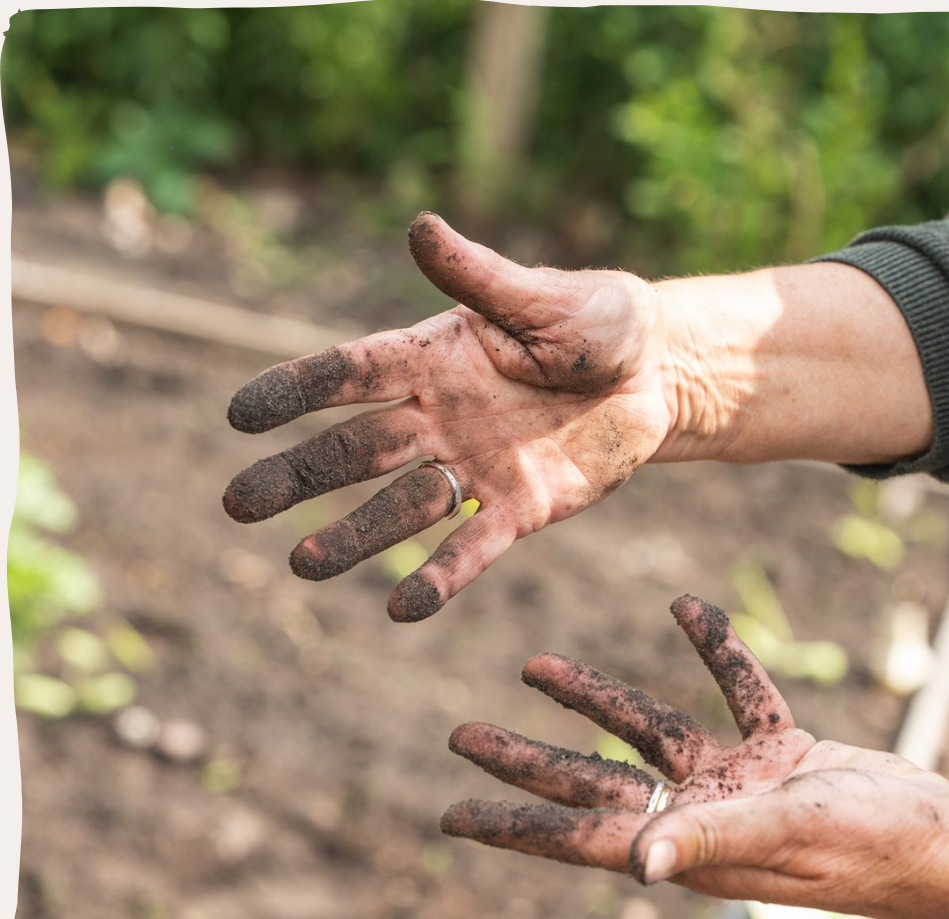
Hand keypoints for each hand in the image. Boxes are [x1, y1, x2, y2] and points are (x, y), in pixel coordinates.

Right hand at [222, 213, 684, 620]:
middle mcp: (440, 417)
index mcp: (432, 358)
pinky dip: (441, 577)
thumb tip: (419, 226)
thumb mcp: (540, 295)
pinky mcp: (519, 509)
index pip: (350, 375)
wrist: (656, 374)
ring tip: (303, 564)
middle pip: (356, 451)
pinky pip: (473, 548)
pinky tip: (404, 609)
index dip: (295, 392)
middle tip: (238, 505)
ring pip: (401, 507)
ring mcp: (475, 467)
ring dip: (353, 536)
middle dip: (299, 476)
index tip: (239, 415)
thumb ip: (478, 276)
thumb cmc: (595, 321)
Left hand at [440, 593, 948, 918]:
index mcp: (683, 844)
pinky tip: (685, 609)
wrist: (942, 835)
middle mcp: (695, 813)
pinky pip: (731, 690)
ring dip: (594, 696)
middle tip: (460, 734)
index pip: (578, 835)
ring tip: (534, 665)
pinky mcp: (773, 750)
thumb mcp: (783, 835)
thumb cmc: (869, 849)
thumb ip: (709, 841)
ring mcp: (732, 782)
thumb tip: (639, 864)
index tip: (453, 814)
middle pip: (591, 779)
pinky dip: (712, 650)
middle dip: (526, 757)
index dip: (513, 825)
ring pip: (645, 729)